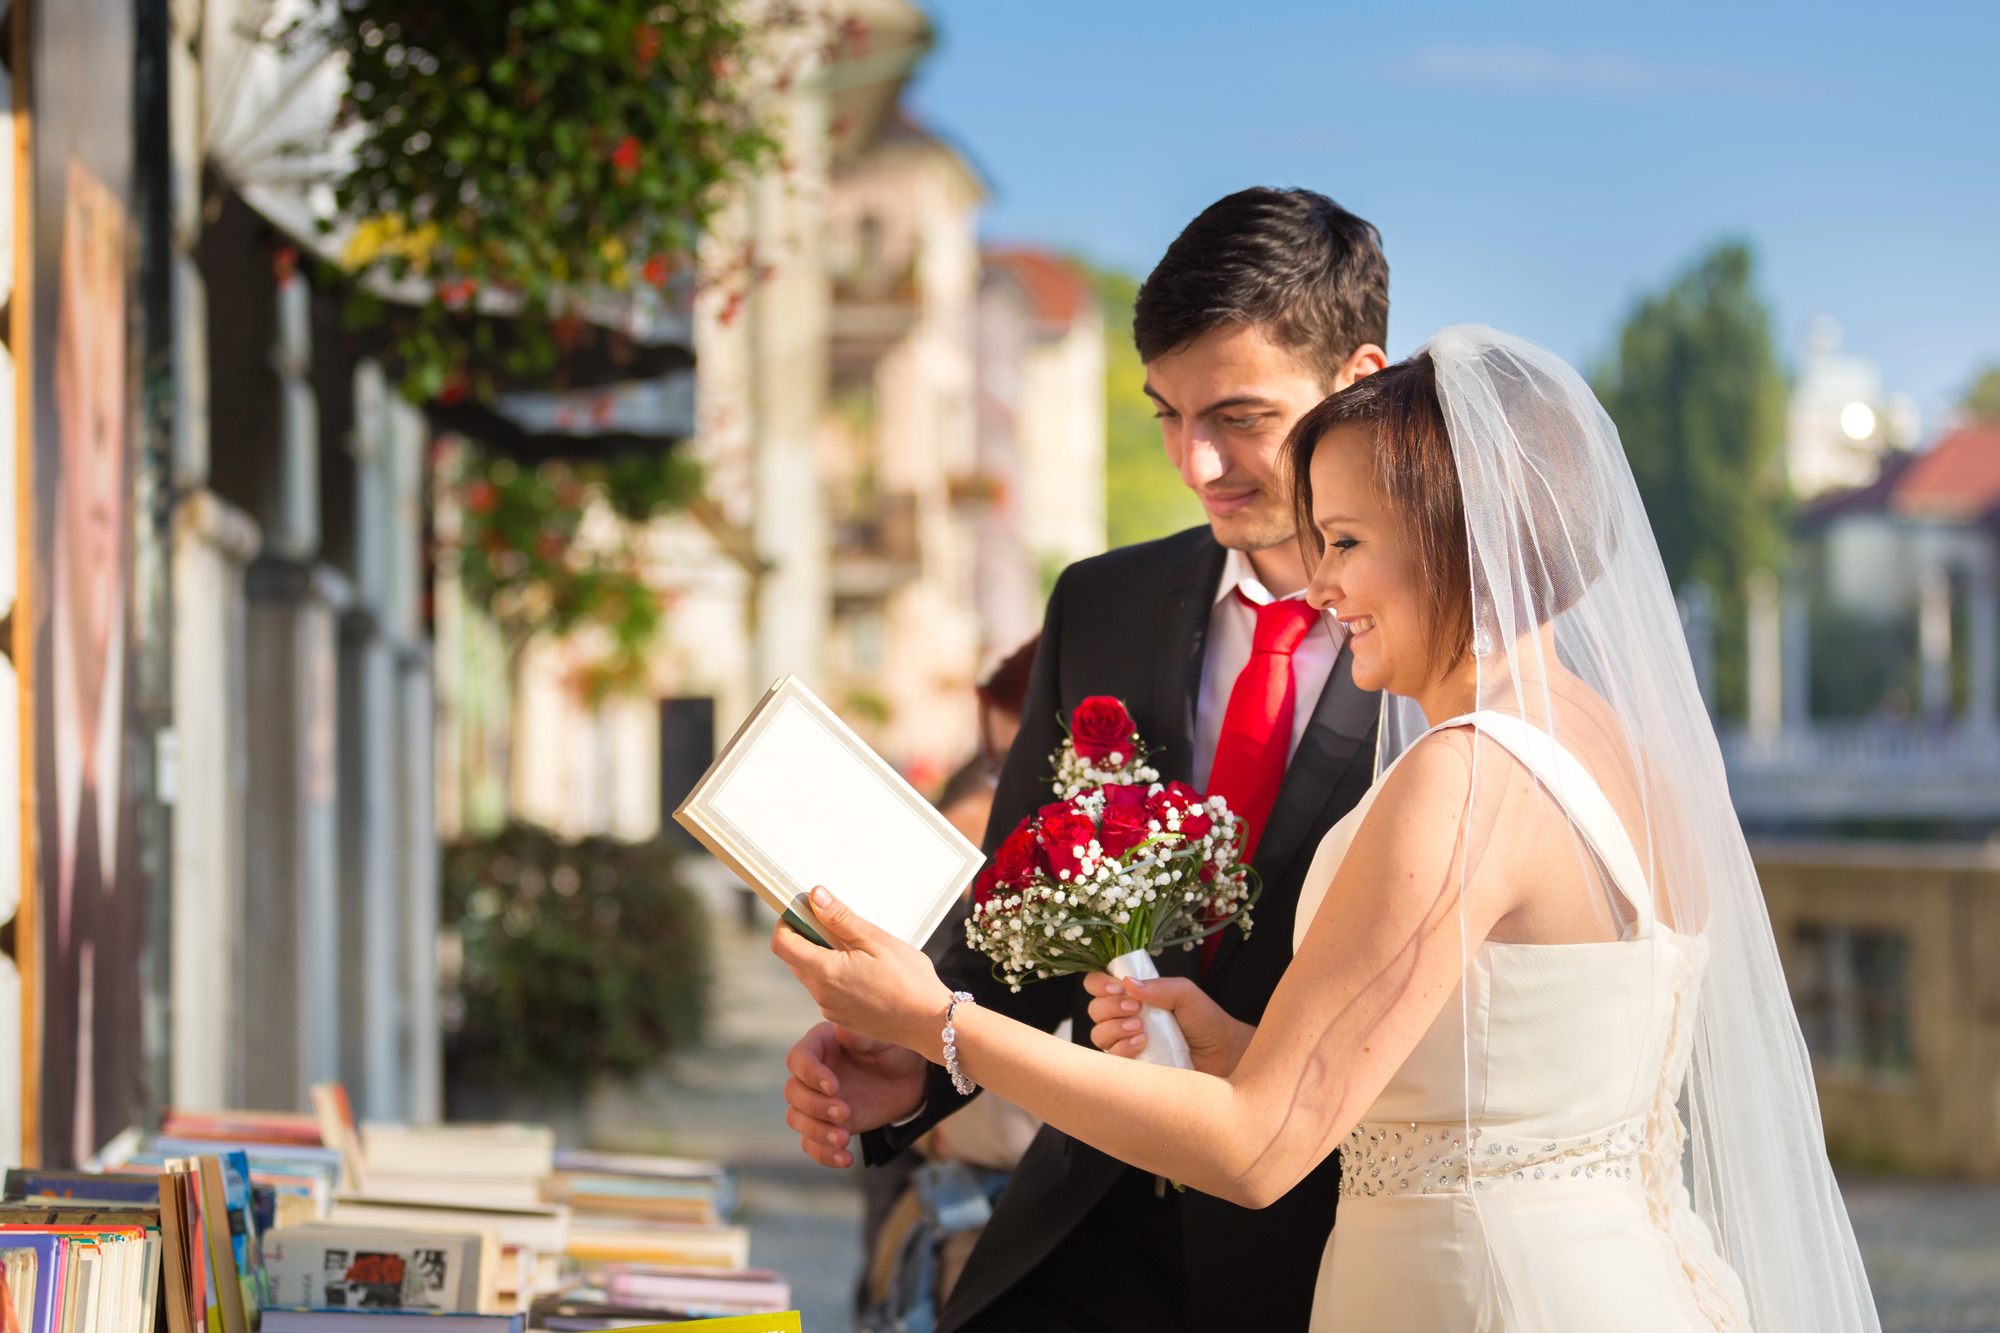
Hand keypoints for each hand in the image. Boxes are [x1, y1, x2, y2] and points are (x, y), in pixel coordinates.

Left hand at [771, 887, 955, 1057]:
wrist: (930, 1023)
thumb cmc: (910, 981)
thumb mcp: (877, 940)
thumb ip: (841, 919)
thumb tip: (815, 897)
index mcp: (826, 972)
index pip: (782, 944)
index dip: (786, 923)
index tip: (802, 910)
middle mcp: (821, 994)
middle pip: (794, 959)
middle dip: (806, 937)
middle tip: (835, 923)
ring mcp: (831, 1009)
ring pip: (811, 975)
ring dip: (822, 957)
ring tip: (857, 948)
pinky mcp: (842, 1018)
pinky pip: (827, 991)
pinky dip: (835, 976)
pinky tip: (865, 971)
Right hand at [783, 1022, 928, 1168]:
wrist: (910, 1077)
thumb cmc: (894, 1048)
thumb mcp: (883, 1038)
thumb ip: (860, 1035)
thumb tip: (840, 1030)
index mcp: (820, 1045)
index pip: (798, 1059)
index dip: (810, 1074)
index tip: (834, 1087)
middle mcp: (812, 1074)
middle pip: (793, 1092)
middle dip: (815, 1106)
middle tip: (845, 1113)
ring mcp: (817, 1101)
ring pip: (797, 1119)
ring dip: (816, 1132)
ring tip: (844, 1139)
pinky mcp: (827, 1125)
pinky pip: (811, 1143)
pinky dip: (823, 1154)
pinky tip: (845, 1159)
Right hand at [1083, 971, 1256, 1077]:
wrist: (1223, 1054)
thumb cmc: (1206, 1020)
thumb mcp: (1186, 994)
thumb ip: (1159, 987)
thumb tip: (1129, 983)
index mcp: (1134, 995)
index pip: (1098, 984)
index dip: (1099, 984)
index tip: (1117, 989)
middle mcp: (1124, 1017)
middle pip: (1094, 1009)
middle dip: (1111, 1007)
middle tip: (1136, 1009)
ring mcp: (1126, 1042)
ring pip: (1098, 1034)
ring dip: (1115, 1028)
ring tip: (1141, 1029)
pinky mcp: (1132, 1065)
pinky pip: (1110, 1058)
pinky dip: (1122, 1049)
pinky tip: (1141, 1045)